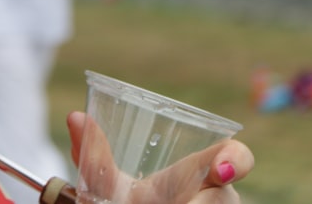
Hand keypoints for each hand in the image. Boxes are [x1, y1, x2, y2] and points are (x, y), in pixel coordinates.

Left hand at [67, 111, 253, 203]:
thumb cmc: (124, 203)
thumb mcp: (107, 184)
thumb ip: (92, 156)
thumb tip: (75, 116)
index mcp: (196, 174)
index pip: (236, 157)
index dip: (237, 160)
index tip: (220, 169)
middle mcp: (212, 196)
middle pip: (226, 197)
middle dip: (199, 203)